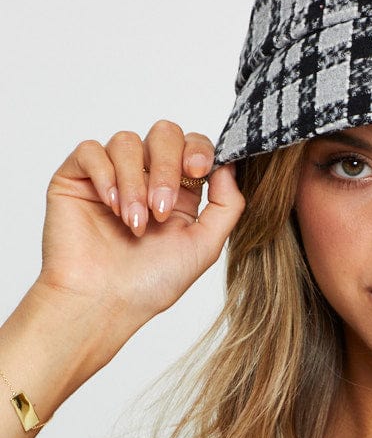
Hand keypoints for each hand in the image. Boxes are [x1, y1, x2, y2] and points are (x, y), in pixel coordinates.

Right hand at [39, 120, 245, 327]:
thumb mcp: (205, 246)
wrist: (104, 303)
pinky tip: (111, 206)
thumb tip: (229, 165)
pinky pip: (91, 151)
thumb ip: (226, 205)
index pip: (192, 146)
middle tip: (161, 209)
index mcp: (178, 192)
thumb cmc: (150, 284)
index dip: (198, 149)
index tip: (199, 169)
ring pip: (127, 141)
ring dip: (135, 182)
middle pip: (164, 134)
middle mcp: (146, 178)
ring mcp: (110, 176)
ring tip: (135, 223)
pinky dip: (106, 175)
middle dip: (167, 166)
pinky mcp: (76, 179)